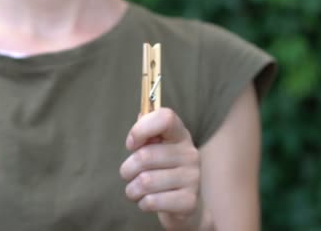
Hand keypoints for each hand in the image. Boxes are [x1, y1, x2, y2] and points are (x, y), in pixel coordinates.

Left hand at [120, 108, 201, 229]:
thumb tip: (140, 115)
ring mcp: (192, 178)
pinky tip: (148, 201)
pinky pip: (151, 201)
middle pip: (145, 156)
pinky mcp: (189, 201)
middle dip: (127, 169)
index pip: (165, 117)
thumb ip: (146, 132)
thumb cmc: (162, 171)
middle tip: (129, 175)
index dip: (141, 128)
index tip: (131, 144)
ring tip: (136, 190)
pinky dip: (142, 203)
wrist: (185, 206)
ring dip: (132, 189)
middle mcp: (190, 154)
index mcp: (180, 135)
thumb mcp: (155, 148)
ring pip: (145, 181)